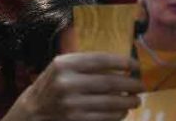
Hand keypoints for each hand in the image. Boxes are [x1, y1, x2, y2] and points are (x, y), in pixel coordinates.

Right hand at [6, 53, 141, 120]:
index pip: (100, 60)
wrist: (34, 110)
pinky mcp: (77, 120)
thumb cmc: (53, 84)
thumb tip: (121, 63)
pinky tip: (123, 110)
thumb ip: (85, 63)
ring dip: (128, 101)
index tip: (136, 66)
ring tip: (136, 99)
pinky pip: (106, 117)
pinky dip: (119, 114)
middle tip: (141, 86)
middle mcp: (67, 83)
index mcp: (64, 64)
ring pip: (111, 102)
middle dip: (131, 84)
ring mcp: (72, 104)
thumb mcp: (62, 67)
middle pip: (109, 82)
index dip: (122, 62)